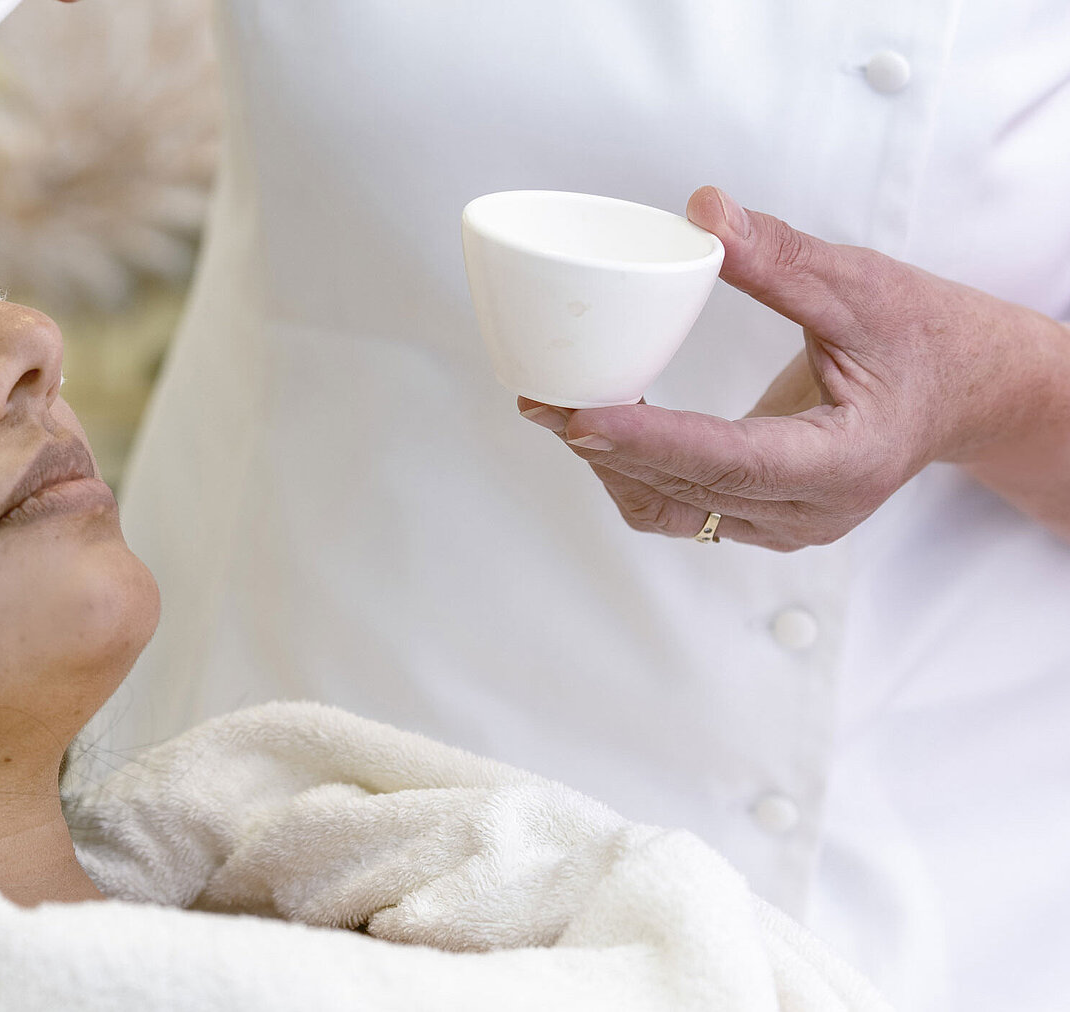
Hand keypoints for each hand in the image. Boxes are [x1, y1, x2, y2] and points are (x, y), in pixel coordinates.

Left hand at [518, 186, 1069, 550]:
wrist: (970, 389)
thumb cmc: (926, 337)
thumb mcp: (862, 285)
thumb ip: (782, 258)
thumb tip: (704, 212)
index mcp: (846, 459)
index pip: (730, 459)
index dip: (649, 440)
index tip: (581, 417)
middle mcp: (813, 509)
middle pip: (687, 488)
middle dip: (605, 445)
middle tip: (538, 397)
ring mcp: (788, 524)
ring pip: (675, 509)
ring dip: (611, 464)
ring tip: (555, 408)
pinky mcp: (767, 518)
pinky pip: (685, 510)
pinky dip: (636, 472)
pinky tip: (601, 429)